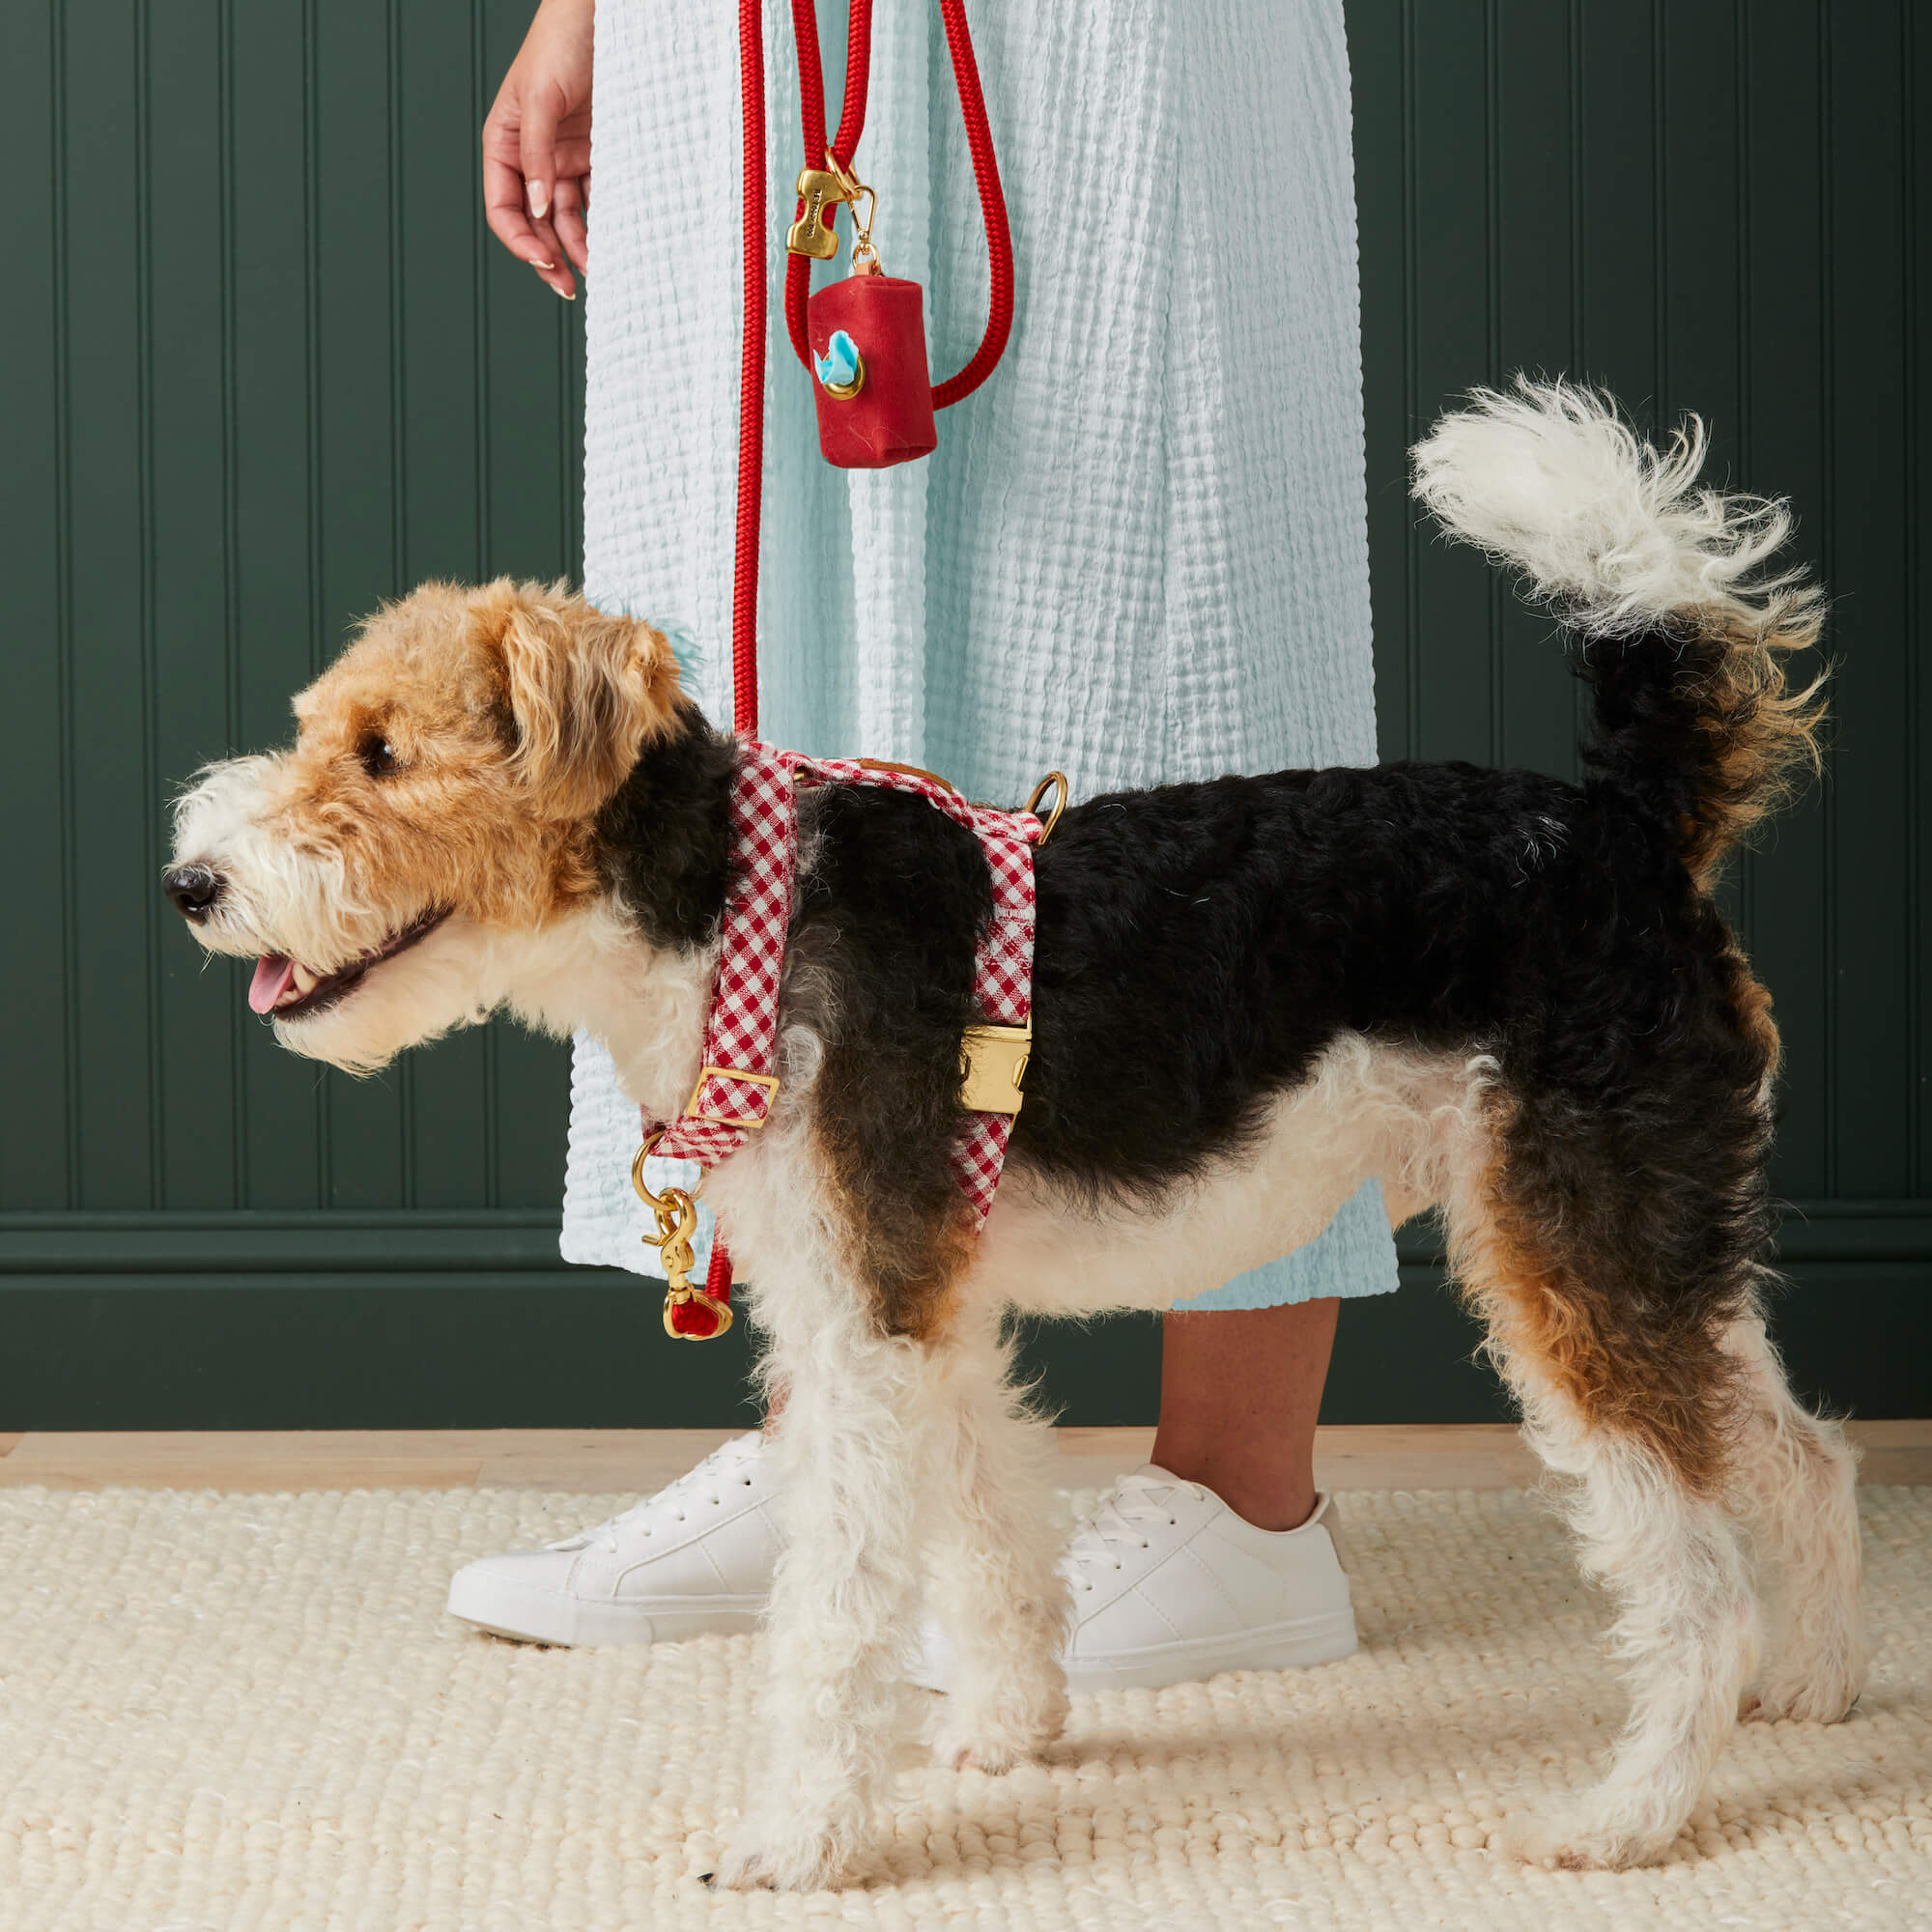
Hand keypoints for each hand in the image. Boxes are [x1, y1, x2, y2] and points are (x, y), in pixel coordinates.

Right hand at [483, 0, 593, 299]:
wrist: (605, 18)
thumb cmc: (562, 41)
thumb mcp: (541, 96)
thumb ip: (536, 153)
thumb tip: (539, 209)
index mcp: (505, 143)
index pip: (503, 206)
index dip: (520, 239)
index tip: (544, 261)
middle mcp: (533, 157)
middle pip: (535, 222)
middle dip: (549, 256)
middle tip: (568, 287)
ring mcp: (565, 159)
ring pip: (567, 218)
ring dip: (579, 248)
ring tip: (599, 272)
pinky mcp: (596, 156)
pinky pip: (597, 199)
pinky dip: (603, 223)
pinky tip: (615, 243)